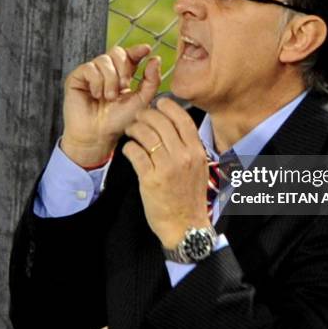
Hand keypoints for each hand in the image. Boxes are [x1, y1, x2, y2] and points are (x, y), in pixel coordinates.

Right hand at [62, 44, 160, 166]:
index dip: (137, 50)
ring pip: (104, 60)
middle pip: (117, 52)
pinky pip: (90, 68)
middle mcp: (107, 71)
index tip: (146, 49)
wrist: (99, 135)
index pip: (130, 55)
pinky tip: (97, 95)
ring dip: (110, 79)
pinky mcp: (77, 77)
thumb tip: (156, 58)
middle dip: (123, 68)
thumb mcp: (141, 101)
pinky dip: (97, 82)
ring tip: (109, 97)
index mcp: (123, 75)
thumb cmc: (119, 121)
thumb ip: (151, 81)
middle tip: (123, 87)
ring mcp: (92, 73)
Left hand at [122, 98, 209, 248]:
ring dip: (134, 129)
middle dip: (146, 115)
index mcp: (196, 151)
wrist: (185, 225)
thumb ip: (189, 146)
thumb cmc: (189, 196)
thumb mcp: (199, 167)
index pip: (182, 119)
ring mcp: (167, 167)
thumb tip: (175, 124)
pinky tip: (129, 149)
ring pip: (146, 134)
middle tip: (138, 117)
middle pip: (161, 122)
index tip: (158, 103)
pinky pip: (135, 153)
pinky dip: (129, 147)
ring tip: (131, 131)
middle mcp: (183, 156)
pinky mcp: (150, 179)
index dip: (168, 106)